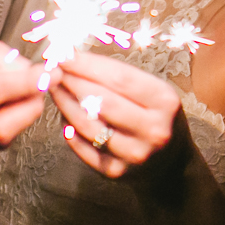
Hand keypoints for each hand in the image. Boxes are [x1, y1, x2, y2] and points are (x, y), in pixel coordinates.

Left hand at [48, 51, 182, 179]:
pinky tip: (64, 114)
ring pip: (88, 124)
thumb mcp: (153, 91)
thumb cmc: (157, 116)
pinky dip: (69, 128)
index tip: (64, 54)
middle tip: (52, 69)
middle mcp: (152, 129)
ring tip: (55, 88)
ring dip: (65, 103)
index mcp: (164, 101)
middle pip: (102, 100)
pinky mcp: (116, 171)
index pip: (120, 78)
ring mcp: (134, 153)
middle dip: (72, 81)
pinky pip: (83, 146)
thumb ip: (119, 77)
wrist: (172, 161)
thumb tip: (75, 58)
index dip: (87, 64)